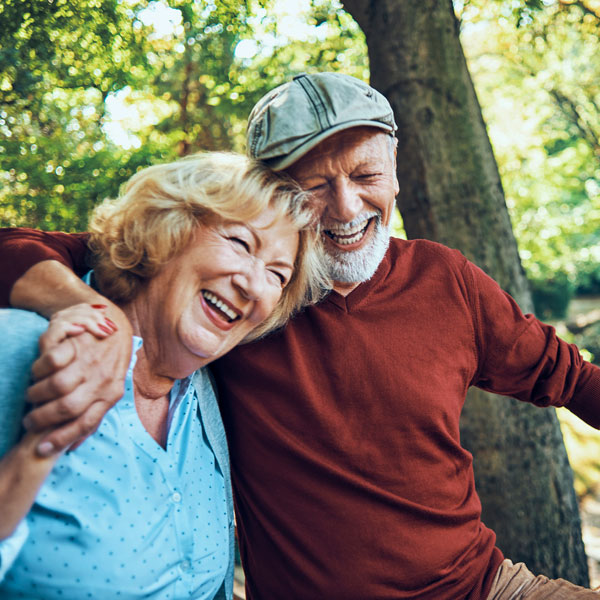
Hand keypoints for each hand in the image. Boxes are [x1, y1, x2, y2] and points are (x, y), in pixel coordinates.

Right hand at [23, 304, 132, 455]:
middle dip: (42, 419)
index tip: (40, 449)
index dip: (61, 439)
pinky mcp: (79, 342)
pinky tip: (36, 373)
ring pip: (57, 384)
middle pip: (68, 406)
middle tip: (29, 420)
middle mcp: (103, 379)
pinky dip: (39, 369)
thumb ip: (93, 415)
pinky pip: (52, 360)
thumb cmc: (107, 365)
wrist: (116, 326)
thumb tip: (72, 447)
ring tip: (31, 396)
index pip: (86, 423)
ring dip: (37, 394)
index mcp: (111, 395)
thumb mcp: (108, 390)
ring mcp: (91, 360)